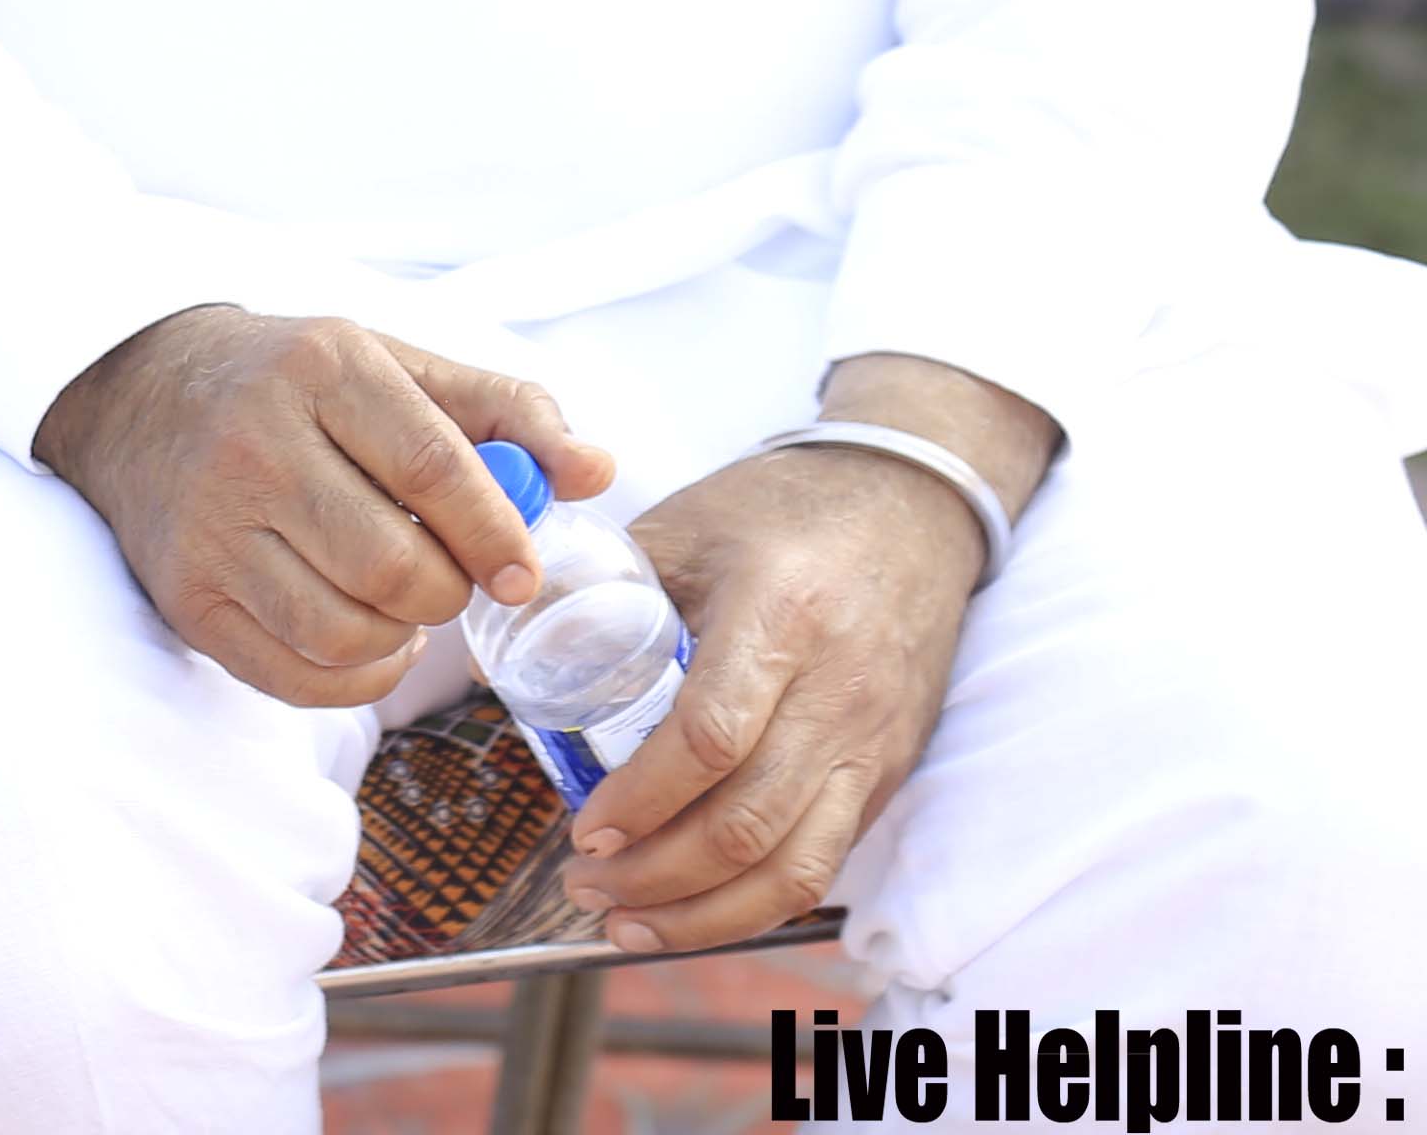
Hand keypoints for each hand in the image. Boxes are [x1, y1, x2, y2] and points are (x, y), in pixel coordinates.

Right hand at [31, 306, 610, 708]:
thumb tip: (597, 472)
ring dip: (402, 637)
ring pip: (344, 628)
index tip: (523, 571)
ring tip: (404, 602)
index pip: (435, 468)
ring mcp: (211, 525)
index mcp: (324, 367)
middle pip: (394, 565)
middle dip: (449, 591)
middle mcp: (256, 442)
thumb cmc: (299, 386)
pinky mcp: (188, 597)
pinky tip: (365, 637)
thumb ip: (507, 412)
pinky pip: (295, 675)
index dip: (497, 533)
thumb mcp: (398, 366)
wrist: (143, 397)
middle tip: (454, 579)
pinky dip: (355, 676)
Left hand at [563, 372, 1046, 952]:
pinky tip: (691, 913)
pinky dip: (752, 908)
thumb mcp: (688, 526)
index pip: (710, 737)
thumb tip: (513, 656)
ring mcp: (870, 741)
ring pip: (792, 869)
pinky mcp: (884, 774)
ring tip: (624, 919)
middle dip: (654, 875)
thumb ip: (606, 586)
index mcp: (779, 614)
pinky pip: (823, 866)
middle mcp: (836, 690)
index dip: (640, 799)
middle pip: (746, 822)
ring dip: (700, 915)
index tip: (582, 827)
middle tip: (583, 881)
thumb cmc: (783, 513)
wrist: (913, 506)